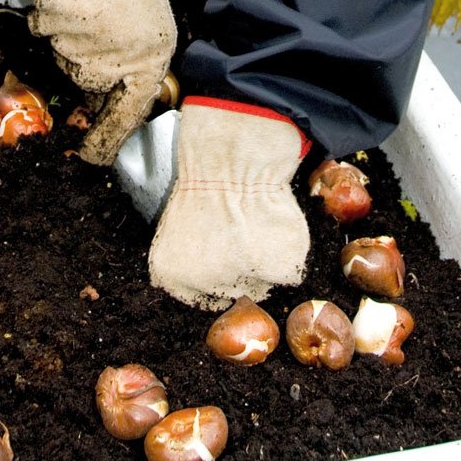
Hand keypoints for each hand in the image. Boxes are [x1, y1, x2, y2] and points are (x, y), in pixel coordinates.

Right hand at [29, 0, 175, 164]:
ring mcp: (84, 39)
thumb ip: (131, 70)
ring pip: (61, 54)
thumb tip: (103, 106)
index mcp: (149, 61)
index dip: (107, 138)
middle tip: (98, 27)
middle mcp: (117, 56)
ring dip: (68, 34)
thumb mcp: (147, 33)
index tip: (91, 157)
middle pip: (84, 81)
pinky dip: (48, 16)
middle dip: (84, 59)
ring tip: (88, 6)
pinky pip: (42, 30)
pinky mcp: (56, 20)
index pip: (128, 112)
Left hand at [148, 97, 311, 308]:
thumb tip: (209, 276)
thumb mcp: (178, 231)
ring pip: (263, 285)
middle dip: (241, 269)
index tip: (225, 254)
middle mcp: (204, 287)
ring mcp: (243, 282)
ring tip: (254, 226)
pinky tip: (271, 226)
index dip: (218, 275)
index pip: (201, 298)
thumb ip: (192, 264)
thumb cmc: (204, 188)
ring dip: (264, 261)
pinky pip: (289, 272)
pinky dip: (287, 251)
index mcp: (171, 277)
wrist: (231, 162)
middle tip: (242, 235)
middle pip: (234, 294)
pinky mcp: (278, 272)